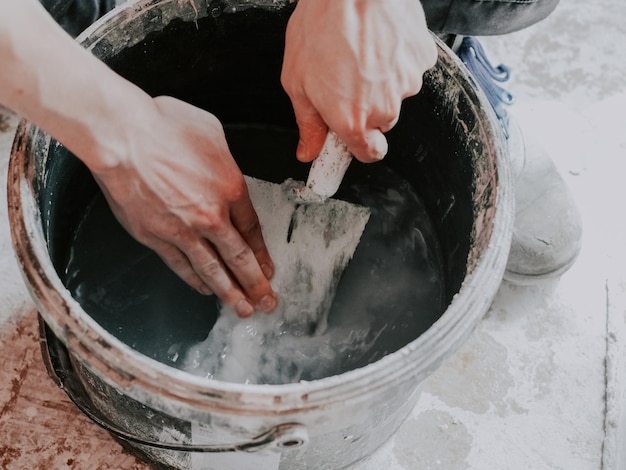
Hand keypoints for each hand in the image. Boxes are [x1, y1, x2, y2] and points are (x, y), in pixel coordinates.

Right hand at [91, 96, 276, 316]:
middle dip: (256, 285)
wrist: (122, 135)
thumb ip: (224, 163)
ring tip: (242, 309)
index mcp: (231, 189)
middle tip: (267, 303)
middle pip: (239, 258)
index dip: (262, 254)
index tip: (269, 270)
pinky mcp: (154, 236)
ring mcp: (181, 230)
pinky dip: (194, 280)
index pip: (252, 231)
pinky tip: (205, 290)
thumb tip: (225, 176)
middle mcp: (210, 216)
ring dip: (229, 293)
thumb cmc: (164, 126)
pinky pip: (180, 265)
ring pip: (211, 269)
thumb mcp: (212, 134)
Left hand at [281, 0, 436, 162]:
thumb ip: (308, 123)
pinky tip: (378, 41)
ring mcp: (407, 83)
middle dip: (364, 107)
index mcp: (352, 120)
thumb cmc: (320, 25)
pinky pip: (408, 68)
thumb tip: (309, 150)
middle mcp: (385, 108)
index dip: (357, 146)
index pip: (368, 154)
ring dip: (380, 82)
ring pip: (395, 94)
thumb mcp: (297, 81)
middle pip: (380, 122)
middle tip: (344, 78)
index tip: (349, 137)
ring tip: (360, 52)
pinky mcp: (422, 58)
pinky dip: (396, 60)